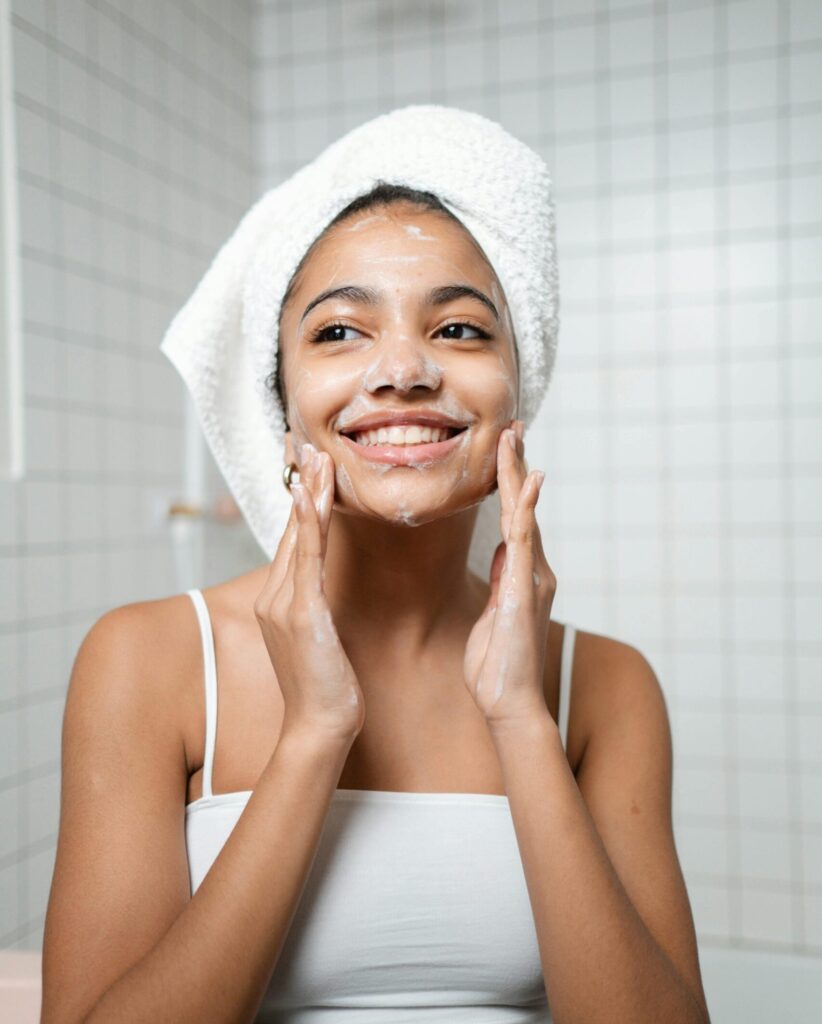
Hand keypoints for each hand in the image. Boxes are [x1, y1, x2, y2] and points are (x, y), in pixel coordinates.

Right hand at [254, 442, 364, 741]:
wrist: (318, 726)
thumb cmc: (325, 688)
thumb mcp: (319, 639)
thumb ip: (316, 608)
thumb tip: (324, 591)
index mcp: (280, 600)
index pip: (294, 539)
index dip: (301, 500)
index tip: (307, 467)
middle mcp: (275, 596)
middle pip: (293, 529)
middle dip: (301, 484)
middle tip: (308, 445)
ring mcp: (284, 603)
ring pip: (299, 536)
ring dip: (308, 493)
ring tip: (316, 457)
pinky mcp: (301, 613)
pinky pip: (306, 559)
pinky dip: (308, 524)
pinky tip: (310, 497)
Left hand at [463, 420, 556, 729]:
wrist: (509, 702)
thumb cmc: (498, 667)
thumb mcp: (493, 614)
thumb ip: (502, 580)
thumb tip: (504, 551)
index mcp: (521, 574)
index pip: (514, 518)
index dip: (509, 483)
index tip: (505, 450)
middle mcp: (532, 569)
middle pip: (522, 507)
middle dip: (516, 466)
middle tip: (513, 427)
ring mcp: (531, 577)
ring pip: (523, 514)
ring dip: (518, 474)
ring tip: (514, 437)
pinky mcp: (524, 588)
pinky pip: (524, 540)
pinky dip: (525, 508)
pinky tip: (526, 481)